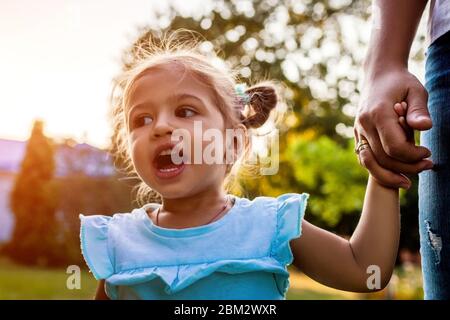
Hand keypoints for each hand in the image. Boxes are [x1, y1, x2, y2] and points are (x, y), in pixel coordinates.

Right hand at [354, 68, 432, 188]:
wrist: (379, 75)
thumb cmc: (401, 82)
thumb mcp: (416, 90)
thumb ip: (419, 110)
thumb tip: (425, 127)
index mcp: (377, 114)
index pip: (394, 147)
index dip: (413, 155)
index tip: (428, 152)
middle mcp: (364, 125)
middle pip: (383, 158)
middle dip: (406, 167)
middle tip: (427, 165)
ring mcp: (358, 131)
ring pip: (370, 163)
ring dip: (389, 175)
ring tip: (408, 181)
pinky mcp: (358, 135)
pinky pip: (365, 158)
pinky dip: (378, 169)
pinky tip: (395, 173)